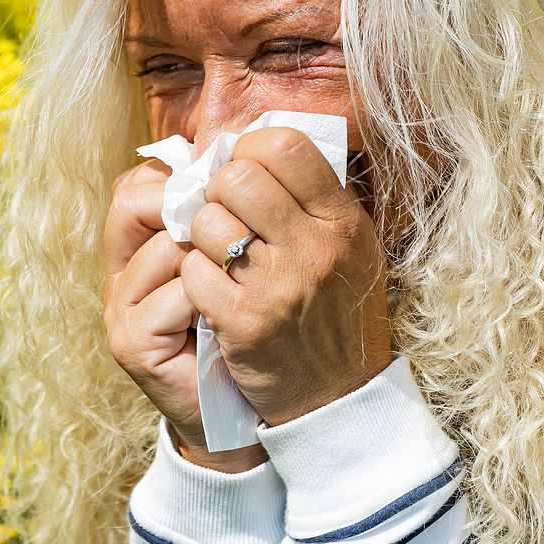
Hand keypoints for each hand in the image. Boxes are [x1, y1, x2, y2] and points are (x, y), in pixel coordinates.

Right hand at [102, 158, 269, 471]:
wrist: (254, 411)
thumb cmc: (258, 326)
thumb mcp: (247, 258)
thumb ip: (235, 208)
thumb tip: (245, 145)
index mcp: (143, 240)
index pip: (144, 179)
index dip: (193, 176)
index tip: (238, 194)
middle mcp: (121, 268)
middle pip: (139, 199)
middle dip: (203, 212)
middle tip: (247, 241)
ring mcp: (119, 305)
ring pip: (170, 246)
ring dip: (222, 263)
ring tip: (248, 290)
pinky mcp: (129, 342)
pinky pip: (179, 293)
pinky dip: (218, 301)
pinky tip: (235, 322)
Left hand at [181, 126, 392, 426]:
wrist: (340, 399)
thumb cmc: (336, 312)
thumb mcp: (350, 247)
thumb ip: (312, 198)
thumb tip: (256, 144)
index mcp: (343, 221)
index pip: (284, 145)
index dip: (250, 148)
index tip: (242, 169)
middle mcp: (315, 248)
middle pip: (237, 177)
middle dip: (217, 191)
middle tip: (221, 213)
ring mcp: (279, 286)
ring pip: (206, 222)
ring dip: (199, 236)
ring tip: (216, 255)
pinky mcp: (244, 323)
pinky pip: (193, 272)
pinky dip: (193, 279)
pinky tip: (211, 292)